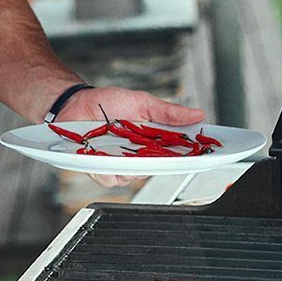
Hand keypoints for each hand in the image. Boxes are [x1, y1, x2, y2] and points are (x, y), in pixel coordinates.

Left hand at [56, 86, 205, 188]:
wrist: (76, 104)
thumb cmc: (108, 103)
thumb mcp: (142, 102)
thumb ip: (168, 112)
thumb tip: (197, 114)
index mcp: (153, 141)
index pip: (178, 154)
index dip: (192, 156)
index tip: (206, 155)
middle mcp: (139, 156)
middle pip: (158, 169)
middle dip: (159, 162)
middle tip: (154, 149)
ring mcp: (120, 164)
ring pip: (133, 177)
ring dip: (129, 164)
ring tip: (121, 146)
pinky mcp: (100, 169)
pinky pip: (109, 178)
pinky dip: (106, 168)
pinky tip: (102, 155)